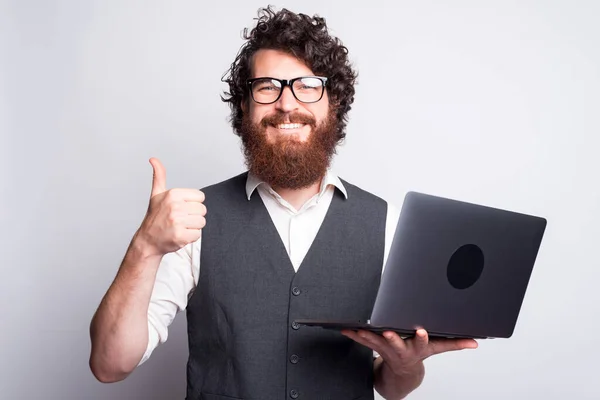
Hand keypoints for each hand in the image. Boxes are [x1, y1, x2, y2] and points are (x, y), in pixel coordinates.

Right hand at [136, 157, 205, 256]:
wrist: (147, 240)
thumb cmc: (154, 217)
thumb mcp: (156, 194)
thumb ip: (159, 176)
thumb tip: (153, 159)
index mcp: (173, 194)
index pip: (200, 197)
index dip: (193, 204)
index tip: (182, 208)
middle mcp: (175, 206)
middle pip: (203, 210)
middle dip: (194, 216)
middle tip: (180, 219)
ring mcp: (178, 222)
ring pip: (202, 222)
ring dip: (193, 227)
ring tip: (180, 226)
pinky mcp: (181, 236)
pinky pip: (198, 234)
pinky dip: (190, 237)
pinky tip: (180, 235)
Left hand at [341, 328, 477, 381]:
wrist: (402, 373)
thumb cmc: (419, 354)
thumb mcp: (437, 349)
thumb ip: (455, 343)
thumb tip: (475, 343)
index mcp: (418, 349)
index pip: (423, 343)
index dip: (422, 338)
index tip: (422, 331)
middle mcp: (402, 351)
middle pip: (396, 344)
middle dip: (392, 338)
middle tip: (387, 331)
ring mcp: (387, 351)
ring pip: (377, 343)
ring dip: (367, 336)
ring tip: (359, 328)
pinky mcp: (375, 348)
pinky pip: (364, 341)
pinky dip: (354, 335)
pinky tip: (346, 329)